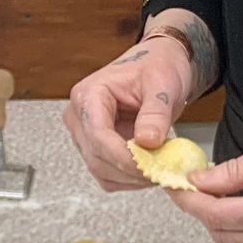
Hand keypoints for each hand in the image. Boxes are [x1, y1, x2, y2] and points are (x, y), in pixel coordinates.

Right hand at [63, 39, 194, 191]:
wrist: (158, 64)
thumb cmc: (157, 66)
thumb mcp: (162, 84)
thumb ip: (155, 113)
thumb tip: (147, 141)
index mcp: (89, 93)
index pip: (97, 134)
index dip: (122, 157)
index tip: (149, 168)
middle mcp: (80, 115)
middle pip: (96, 157)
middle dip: (130, 170)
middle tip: (162, 171)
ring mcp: (86, 133)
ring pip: (101, 171)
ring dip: (130, 178)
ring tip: (159, 167)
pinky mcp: (96, 147)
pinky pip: (108, 174)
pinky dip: (129, 179)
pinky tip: (149, 168)